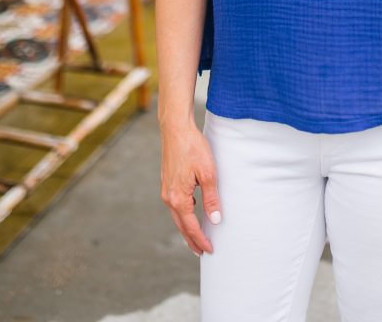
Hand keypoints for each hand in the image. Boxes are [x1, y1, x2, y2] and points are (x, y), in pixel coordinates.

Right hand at [160, 122, 221, 256]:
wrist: (176, 129)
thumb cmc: (193, 148)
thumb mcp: (208, 174)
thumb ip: (211, 199)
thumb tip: (215, 221)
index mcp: (178, 198)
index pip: (191, 227)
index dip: (201, 240)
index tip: (210, 250)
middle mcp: (168, 197)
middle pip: (181, 226)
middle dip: (192, 240)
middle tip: (202, 252)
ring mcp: (166, 189)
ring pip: (177, 216)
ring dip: (187, 228)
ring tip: (197, 237)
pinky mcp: (167, 182)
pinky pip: (175, 205)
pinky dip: (183, 215)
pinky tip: (190, 213)